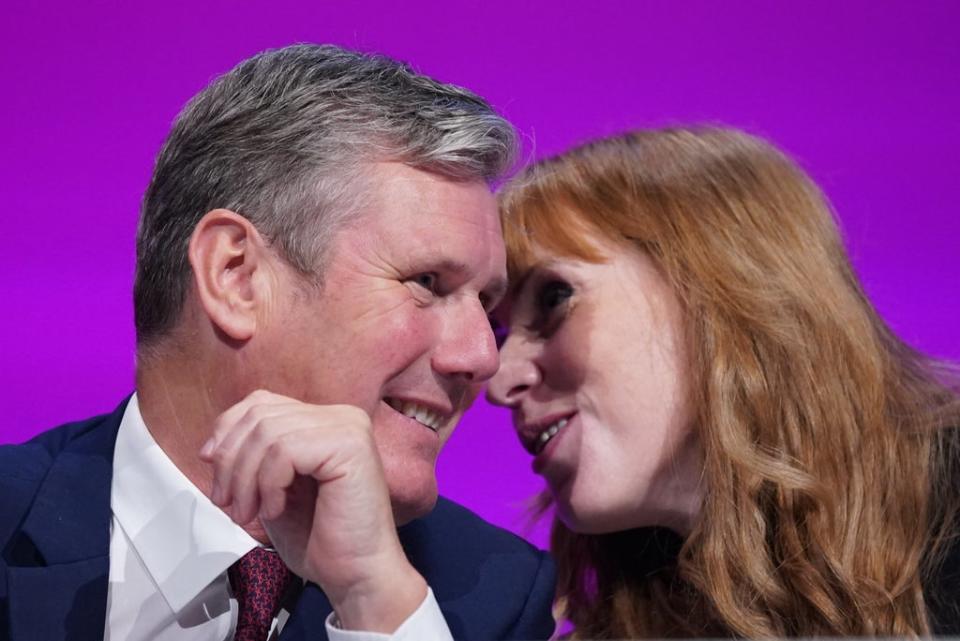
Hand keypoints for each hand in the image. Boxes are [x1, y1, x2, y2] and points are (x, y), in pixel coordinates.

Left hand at [200, 389, 426, 631]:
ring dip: (246, 480)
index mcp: (325, 420)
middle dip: (231, 462)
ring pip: (267, 433)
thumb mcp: (272, 488)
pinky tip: (276, 509)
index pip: (261, 402)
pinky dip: (268, 484)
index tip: (213, 470)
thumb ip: (252, 458)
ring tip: (249, 513)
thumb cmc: (320, 539)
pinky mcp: (349, 446)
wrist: (356, 574)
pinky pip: (285, 451)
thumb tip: (213, 445)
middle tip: (228, 504)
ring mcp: (348, 427)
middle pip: (260, 415)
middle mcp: (341, 416)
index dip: (228, 432)